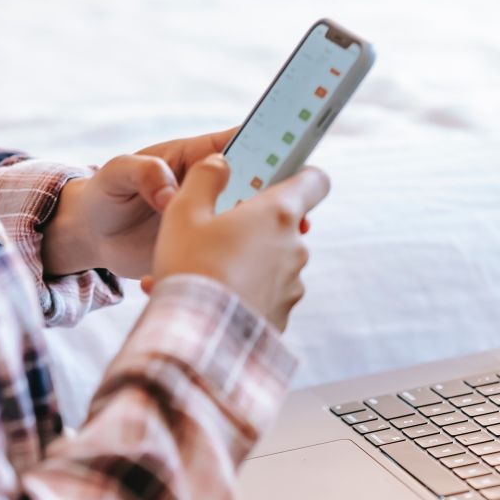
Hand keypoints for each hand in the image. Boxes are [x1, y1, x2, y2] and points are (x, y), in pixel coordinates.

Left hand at [43, 127, 307, 277]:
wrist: (91, 238)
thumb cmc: (103, 194)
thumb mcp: (117, 173)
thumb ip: (143, 172)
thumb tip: (170, 195)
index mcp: (195, 158)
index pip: (241, 142)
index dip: (270, 143)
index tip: (295, 152)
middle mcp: (211, 187)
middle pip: (258, 183)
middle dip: (281, 195)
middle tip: (298, 213)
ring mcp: (212, 218)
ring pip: (253, 221)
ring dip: (270, 231)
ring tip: (285, 244)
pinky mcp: (206, 248)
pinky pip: (232, 252)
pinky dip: (244, 261)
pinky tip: (251, 273)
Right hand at [145, 155, 329, 329]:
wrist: (197, 337)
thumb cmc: (191, 266)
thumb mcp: (184, 210)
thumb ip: (206, 177)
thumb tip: (220, 162)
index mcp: (278, 214)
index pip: (315, 180)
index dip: (300, 175)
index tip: (281, 178)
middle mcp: (296, 248)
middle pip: (281, 225)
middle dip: (250, 228)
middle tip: (211, 236)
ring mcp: (292, 285)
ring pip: (267, 263)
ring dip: (239, 263)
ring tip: (196, 275)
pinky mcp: (282, 315)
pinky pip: (261, 296)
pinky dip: (239, 294)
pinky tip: (204, 300)